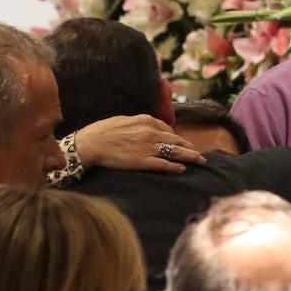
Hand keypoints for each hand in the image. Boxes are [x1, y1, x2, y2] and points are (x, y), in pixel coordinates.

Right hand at [75, 115, 206, 171]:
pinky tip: (182, 169)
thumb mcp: (125, 120)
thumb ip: (141, 123)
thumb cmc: (103, 131)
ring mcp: (147, 147)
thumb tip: (153, 128)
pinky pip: (163, 164)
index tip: (183, 144)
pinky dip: (175, 167)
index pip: (168, 130)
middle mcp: (150, 133)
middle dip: (190, 148)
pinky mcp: (142, 161)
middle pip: (177, 141)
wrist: (89, 143)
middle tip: (200, 155)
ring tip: (200, 161)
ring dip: (190, 157)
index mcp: (145, 121)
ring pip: (175, 152)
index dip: (177, 138)